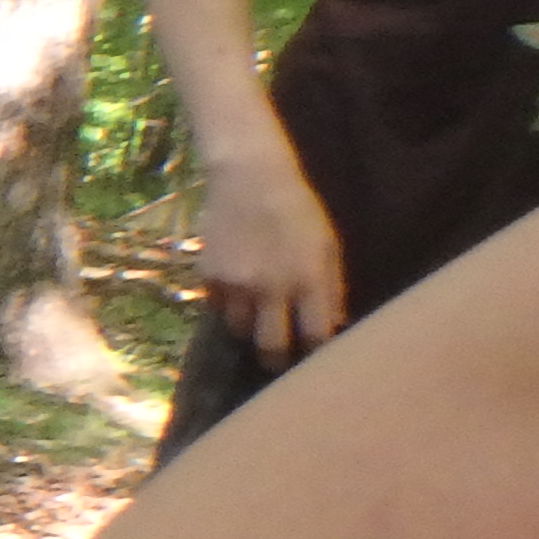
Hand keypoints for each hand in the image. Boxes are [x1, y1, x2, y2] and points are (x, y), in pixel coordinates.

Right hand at [192, 128, 345, 366]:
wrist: (248, 178)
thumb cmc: (298, 210)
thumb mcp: (327, 245)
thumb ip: (331, 287)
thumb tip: (331, 324)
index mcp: (307, 280)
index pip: (314, 335)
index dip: (315, 351)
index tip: (314, 356)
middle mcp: (270, 289)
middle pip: (270, 346)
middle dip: (276, 359)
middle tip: (278, 360)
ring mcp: (235, 285)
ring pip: (239, 329)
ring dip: (250, 327)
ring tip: (256, 317)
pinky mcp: (208, 276)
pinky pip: (217, 306)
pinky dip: (228, 305)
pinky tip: (237, 290)